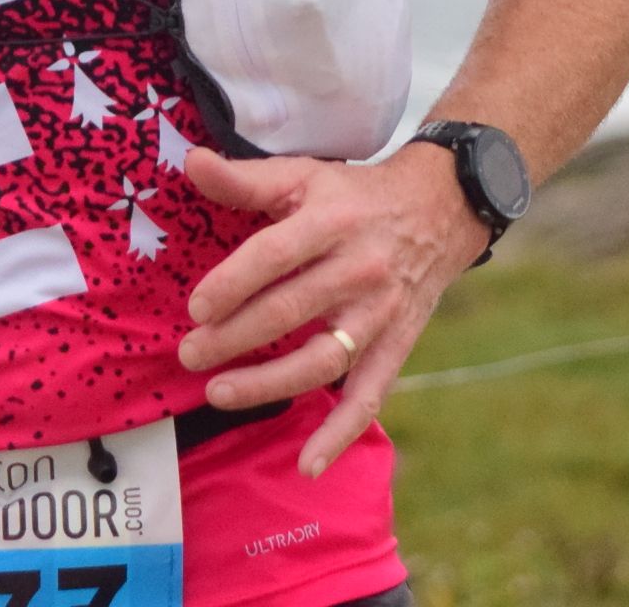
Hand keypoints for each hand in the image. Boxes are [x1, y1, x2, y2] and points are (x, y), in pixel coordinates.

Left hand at [178, 143, 486, 477]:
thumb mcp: (303, 175)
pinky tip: (308, 465)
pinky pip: (369, 396)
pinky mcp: (395, 345)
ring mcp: (379, 313)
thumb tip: (190, 162)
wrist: (438, 210)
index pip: (276, 254)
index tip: (196, 307)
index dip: (234, 282)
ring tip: (219, 393)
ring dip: (270, 383)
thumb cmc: (353, 196)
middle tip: (189, 355)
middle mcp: (358, 269)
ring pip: (323, 358)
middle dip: (235, 337)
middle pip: (291, 309)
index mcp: (331, 220)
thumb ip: (245, 178)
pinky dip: (341, 434)